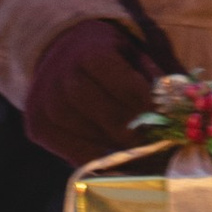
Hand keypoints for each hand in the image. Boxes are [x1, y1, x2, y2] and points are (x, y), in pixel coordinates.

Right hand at [24, 19, 161, 167]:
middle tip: (148, 142)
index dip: (142, 103)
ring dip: (111, 147)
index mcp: (89, 52)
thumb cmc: (104, 54)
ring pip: (82, 132)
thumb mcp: (129, 53)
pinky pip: (66, 149)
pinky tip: (110, 160)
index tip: (160, 117)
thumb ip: (150, 77)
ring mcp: (44, 102)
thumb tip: (174, 108)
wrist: (56, 52)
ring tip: (133, 153)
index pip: (120, 81)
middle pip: (100, 109)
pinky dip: (90, 158)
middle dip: (128, 129)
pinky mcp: (37, 125)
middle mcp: (61, 75)